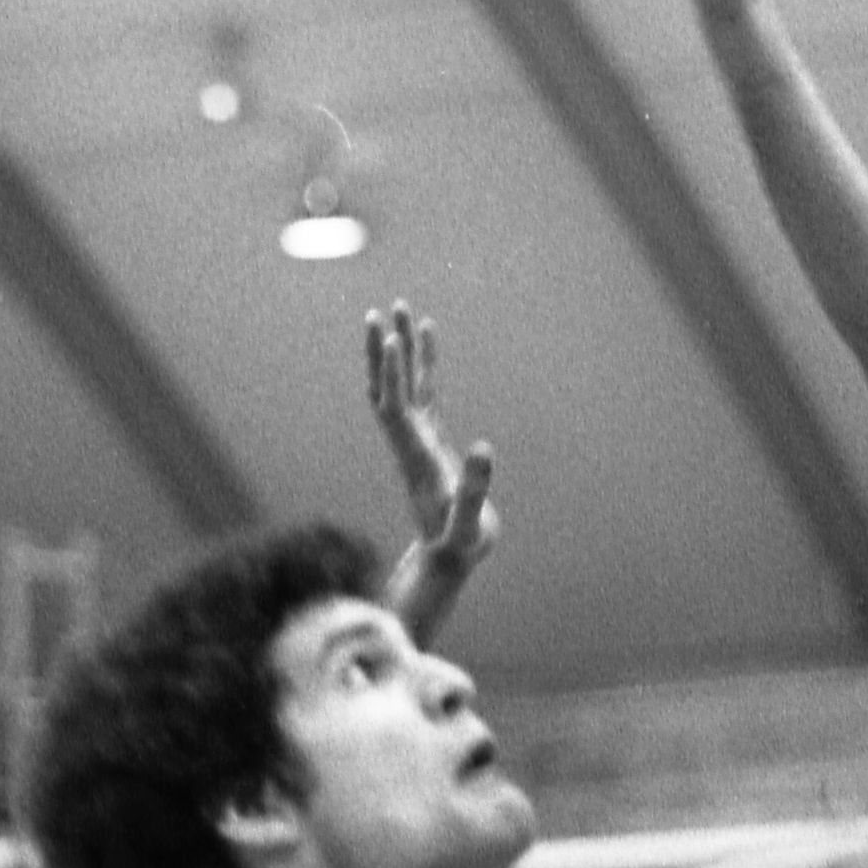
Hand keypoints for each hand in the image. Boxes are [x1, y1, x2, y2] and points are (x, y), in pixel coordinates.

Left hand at [368, 301, 497, 638]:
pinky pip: (421, 392)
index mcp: (416, 459)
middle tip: (383, 311)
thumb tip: (484, 448)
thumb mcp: (469, 527)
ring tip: (401, 308)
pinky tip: (425, 336)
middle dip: (385, 351)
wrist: (447, 560)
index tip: (393, 340)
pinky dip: (421, 363)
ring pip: (402, 386)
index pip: (396, 410)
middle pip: (387, 390)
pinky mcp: (430, 438)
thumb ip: (474, 492)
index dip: (393, 375)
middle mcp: (409, 444)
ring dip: (399, 348)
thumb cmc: (459, 546)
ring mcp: (417, 439)